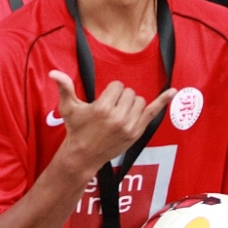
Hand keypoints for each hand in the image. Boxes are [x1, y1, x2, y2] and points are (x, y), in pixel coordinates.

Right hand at [49, 70, 174, 171]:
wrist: (83, 155)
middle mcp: (118, 117)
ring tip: (119, 113)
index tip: (103, 101)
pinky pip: (153, 112)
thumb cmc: (76, 129)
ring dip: (131, 104)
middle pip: (130, 92)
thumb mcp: (68, 108)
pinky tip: (173, 91)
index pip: (118, 86)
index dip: (110, 91)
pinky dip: (163, 101)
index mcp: (103, 108)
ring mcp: (130, 126)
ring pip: (139, 101)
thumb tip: (53, 73)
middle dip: (120, 97)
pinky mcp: (137, 133)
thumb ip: (64, 87)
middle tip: (110, 109)